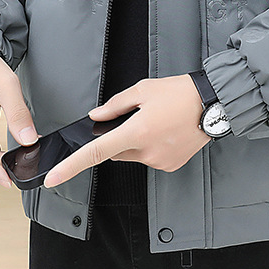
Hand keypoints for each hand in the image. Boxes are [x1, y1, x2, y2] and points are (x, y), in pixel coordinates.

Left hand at [43, 74, 211, 187]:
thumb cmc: (180, 93)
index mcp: (136, 132)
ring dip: (137, 142)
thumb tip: (96, 117)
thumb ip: (115, 105)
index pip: (96, 152)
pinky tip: (167, 131)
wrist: (214, 104)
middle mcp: (147, 152)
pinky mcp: (170, 166)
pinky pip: (150, 158)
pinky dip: (152, 147)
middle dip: (119, 138)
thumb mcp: (143, 90)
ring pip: (133, 155)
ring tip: (158, 121)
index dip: (71, 166)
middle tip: (138, 117)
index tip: (53, 178)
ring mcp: (160, 162)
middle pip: (116, 151)